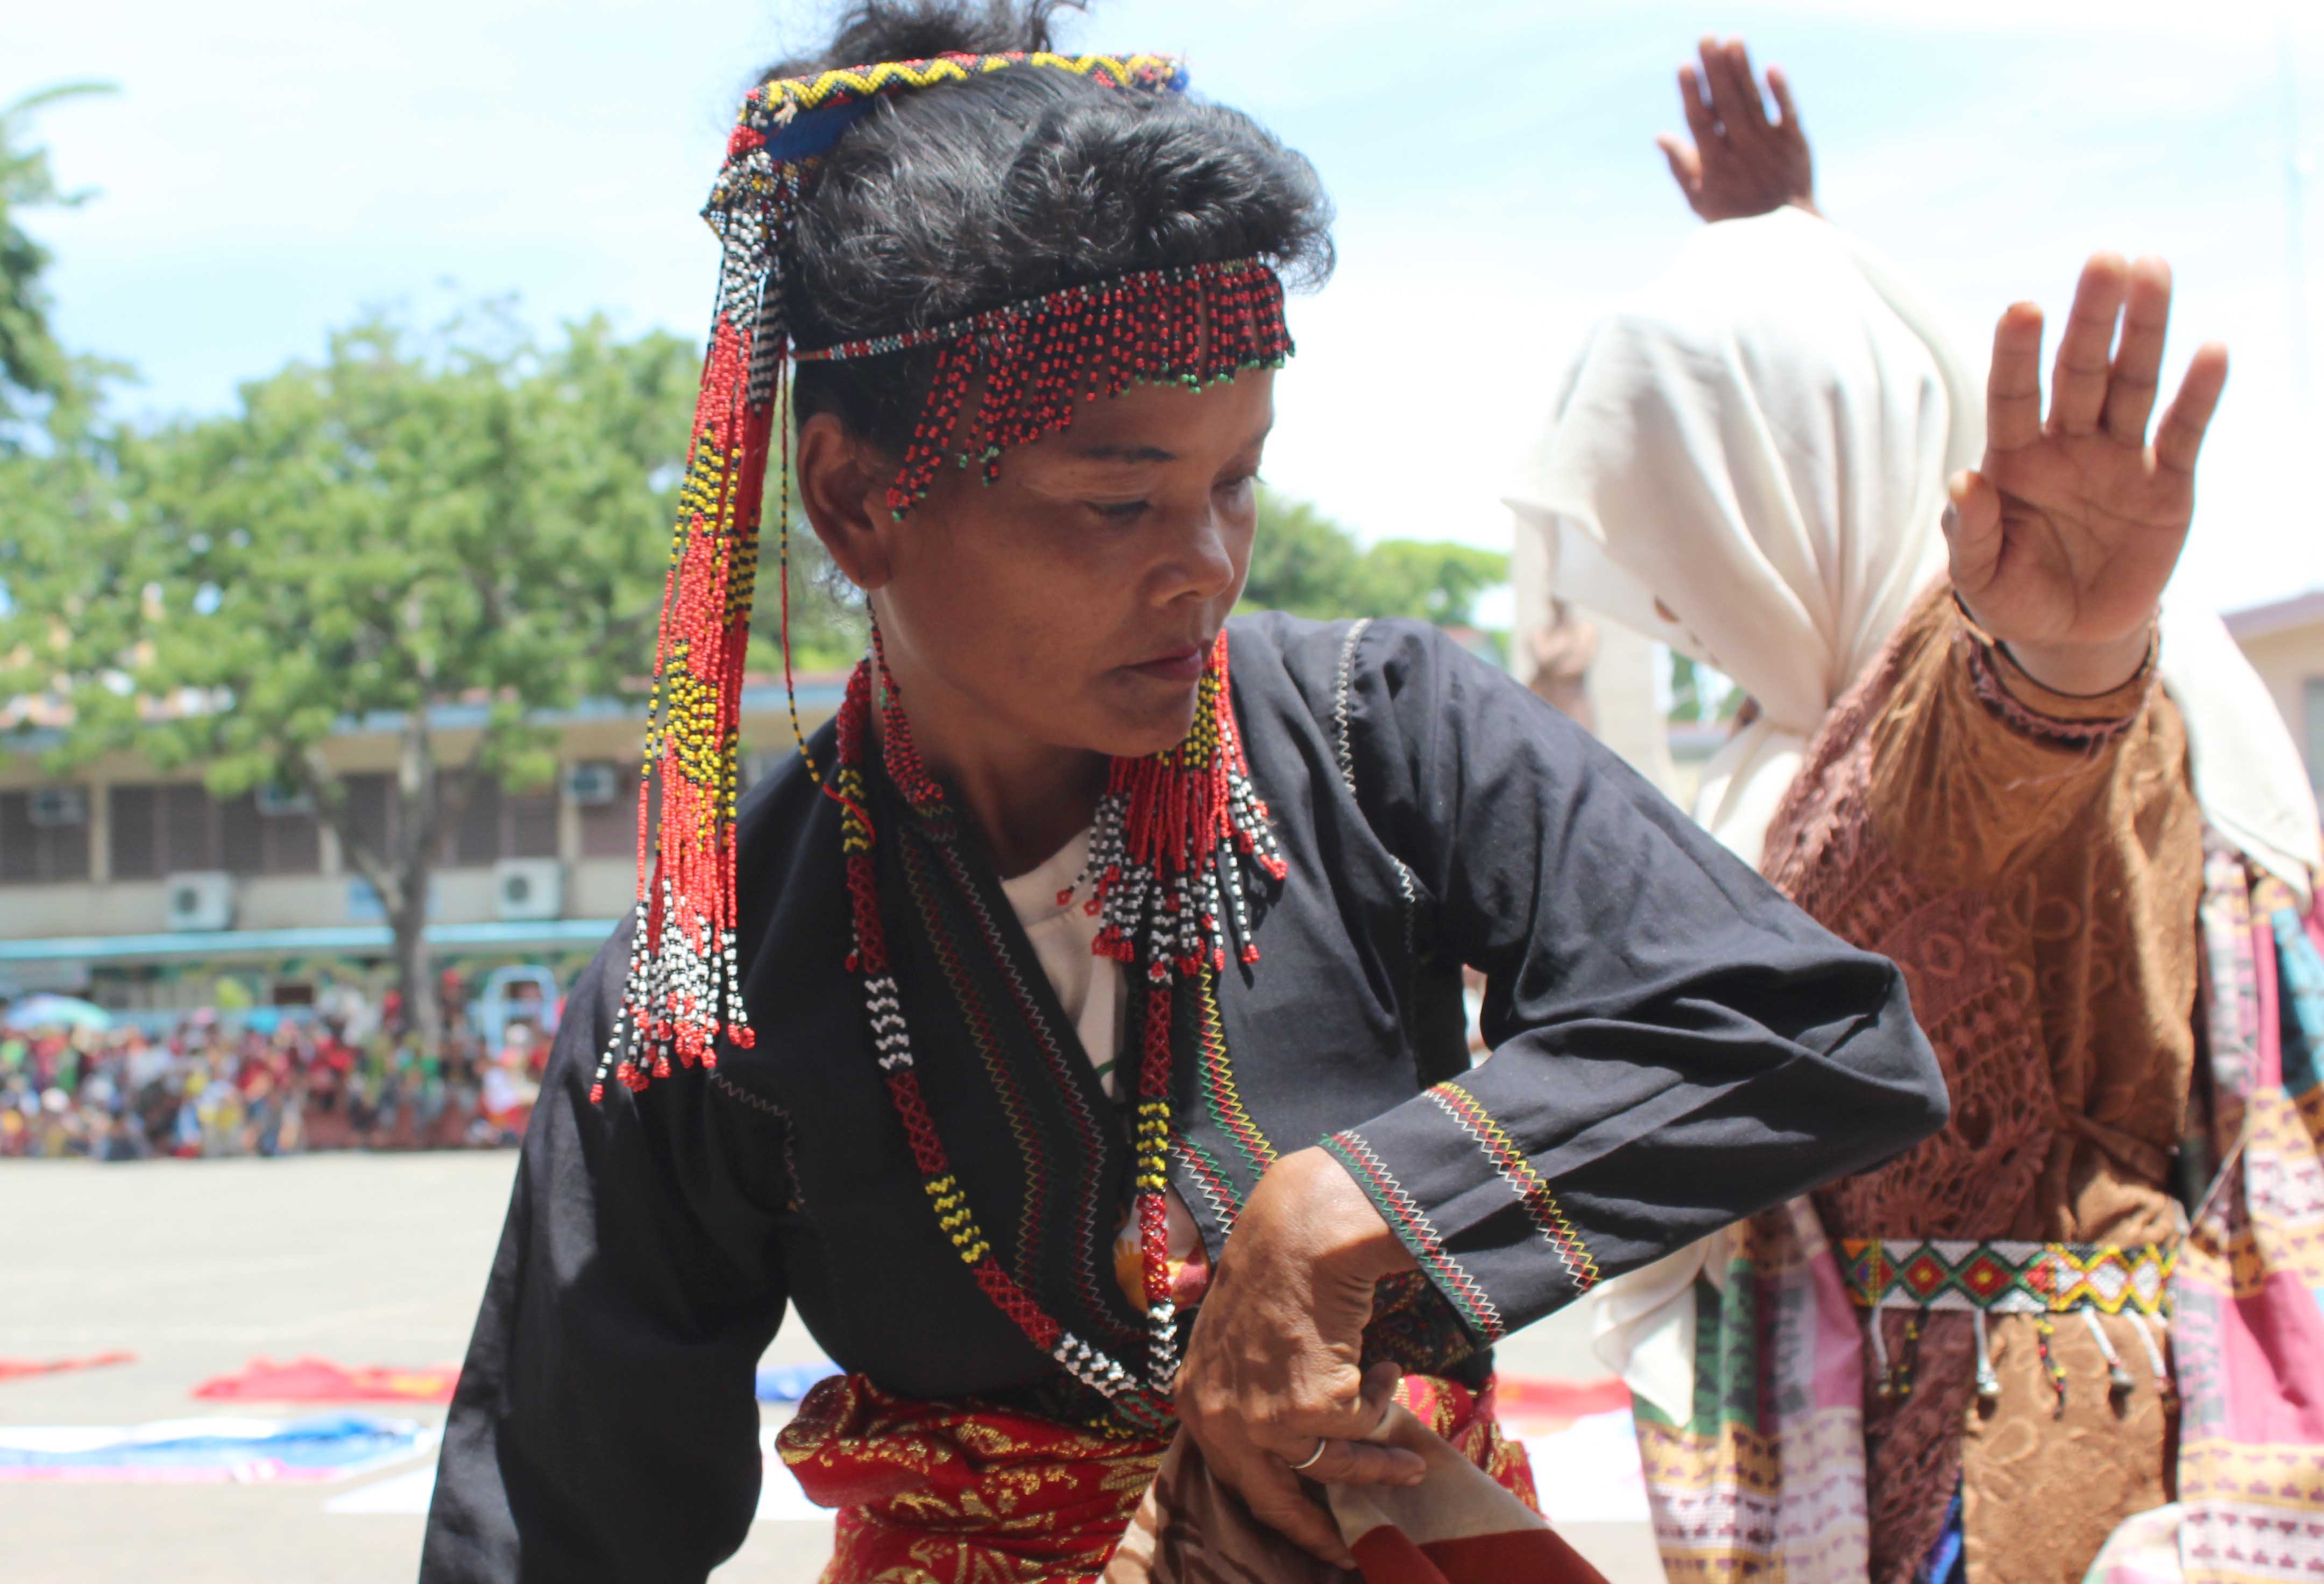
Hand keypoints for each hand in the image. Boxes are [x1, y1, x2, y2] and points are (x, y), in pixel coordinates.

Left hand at [1174, 1147, 1423, 1566]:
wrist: (1301, 1233)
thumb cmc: (1272, 1273)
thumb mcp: (1233, 1343)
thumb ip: (1246, 1393)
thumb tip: (1287, 1446)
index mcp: (1195, 1403)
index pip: (1236, 1480)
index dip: (1279, 1508)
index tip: (1311, 1530)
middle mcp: (1221, 1420)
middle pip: (1275, 1499)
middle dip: (1321, 1528)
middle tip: (1350, 1548)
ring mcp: (1265, 1418)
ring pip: (1335, 1463)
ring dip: (1381, 1465)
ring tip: (1412, 1464)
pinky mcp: (1312, 1408)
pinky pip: (1362, 1424)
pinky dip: (1380, 1400)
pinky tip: (1383, 1368)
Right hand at [1658, 37, 1815, 221]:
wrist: (1785, 233)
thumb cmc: (1735, 218)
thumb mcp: (1700, 200)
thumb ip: (1682, 166)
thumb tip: (1661, 136)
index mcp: (1716, 166)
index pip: (1701, 122)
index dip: (1692, 92)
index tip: (1684, 66)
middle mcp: (1744, 152)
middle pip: (1727, 103)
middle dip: (1715, 68)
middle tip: (1705, 38)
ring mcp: (1771, 146)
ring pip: (1755, 102)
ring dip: (1743, 69)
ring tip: (1733, 39)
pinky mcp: (1796, 144)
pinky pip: (1787, 113)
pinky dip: (1780, 91)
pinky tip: (1770, 67)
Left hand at [1946, 254, 2227, 695]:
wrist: (2071, 634)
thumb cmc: (2013, 597)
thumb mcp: (1981, 580)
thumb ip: (1971, 534)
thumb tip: (1964, 483)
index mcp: (2014, 460)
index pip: (2012, 396)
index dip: (2017, 354)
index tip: (2022, 309)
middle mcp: (2067, 445)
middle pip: (2080, 371)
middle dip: (2091, 317)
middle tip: (2105, 258)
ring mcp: (2120, 459)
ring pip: (2133, 384)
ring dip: (2145, 330)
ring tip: (2153, 268)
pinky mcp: (2167, 484)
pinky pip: (2184, 433)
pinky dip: (2199, 395)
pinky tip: (2212, 351)